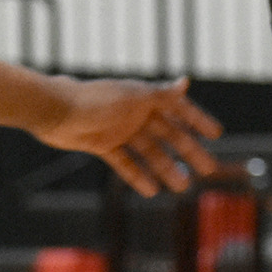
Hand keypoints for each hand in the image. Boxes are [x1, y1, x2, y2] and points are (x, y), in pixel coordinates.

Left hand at [31, 77, 222, 196]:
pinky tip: (151, 189)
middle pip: (168, 135)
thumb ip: (160, 94)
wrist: (55, 111)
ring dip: (166, 168)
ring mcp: (120, 130)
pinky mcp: (103, 145)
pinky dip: (137, 175)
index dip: (197, 120)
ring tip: (181, 187)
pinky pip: (125, 162)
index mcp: (144, 96)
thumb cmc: (94, 99)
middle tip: (208, 170)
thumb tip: (186, 81)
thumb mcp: (131, 97)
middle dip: (188, 152)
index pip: (178, 108)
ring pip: (149, 152)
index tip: (216, 134)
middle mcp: (135, 113)